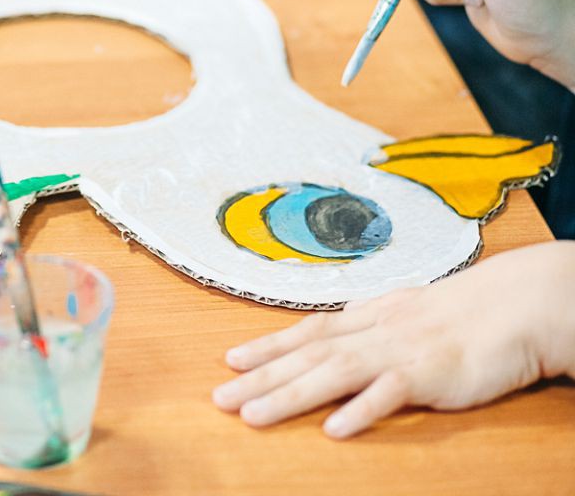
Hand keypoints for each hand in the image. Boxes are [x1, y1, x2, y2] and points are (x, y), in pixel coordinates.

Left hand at [213, 242, 574, 437]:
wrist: (517, 306)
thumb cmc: (464, 313)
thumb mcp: (406, 312)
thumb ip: (369, 323)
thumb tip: (335, 327)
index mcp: (369, 317)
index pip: (307, 331)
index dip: (268, 345)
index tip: (231, 360)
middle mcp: (374, 331)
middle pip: (307, 355)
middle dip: (259, 377)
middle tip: (219, 397)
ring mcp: (399, 352)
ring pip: (332, 373)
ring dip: (289, 395)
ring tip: (252, 414)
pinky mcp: (429, 375)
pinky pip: (389, 393)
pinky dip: (361, 410)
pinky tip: (333, 429)